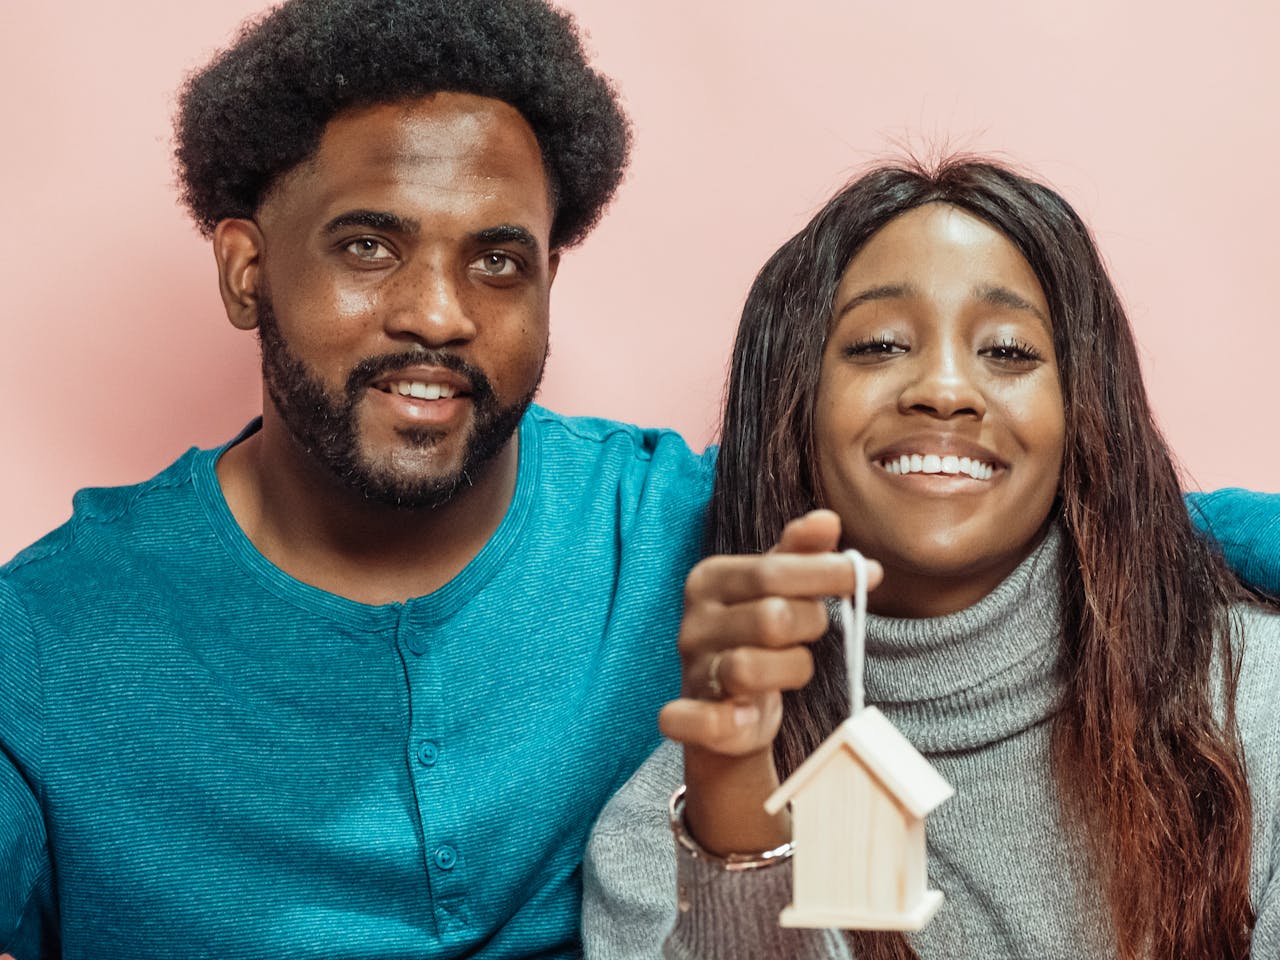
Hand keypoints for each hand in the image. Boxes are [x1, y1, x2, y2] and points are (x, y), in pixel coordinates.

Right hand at [658, 510, 881, 854]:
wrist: (730, 705)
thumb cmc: (760, 633)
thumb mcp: (779, 587)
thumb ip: (800, 552)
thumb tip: (828, 519)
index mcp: (710, 579)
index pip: (773, 569)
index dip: (827, 572)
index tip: (868, 572)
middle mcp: (694, 621)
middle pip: (772, 618)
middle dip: (811, 624)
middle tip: (814, 630)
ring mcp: (691, 670)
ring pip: (750, 669)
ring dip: (792, 671)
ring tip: (792, 669)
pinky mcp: (690, 718)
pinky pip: (702, 721)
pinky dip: (726, 723)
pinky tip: (747, 717)